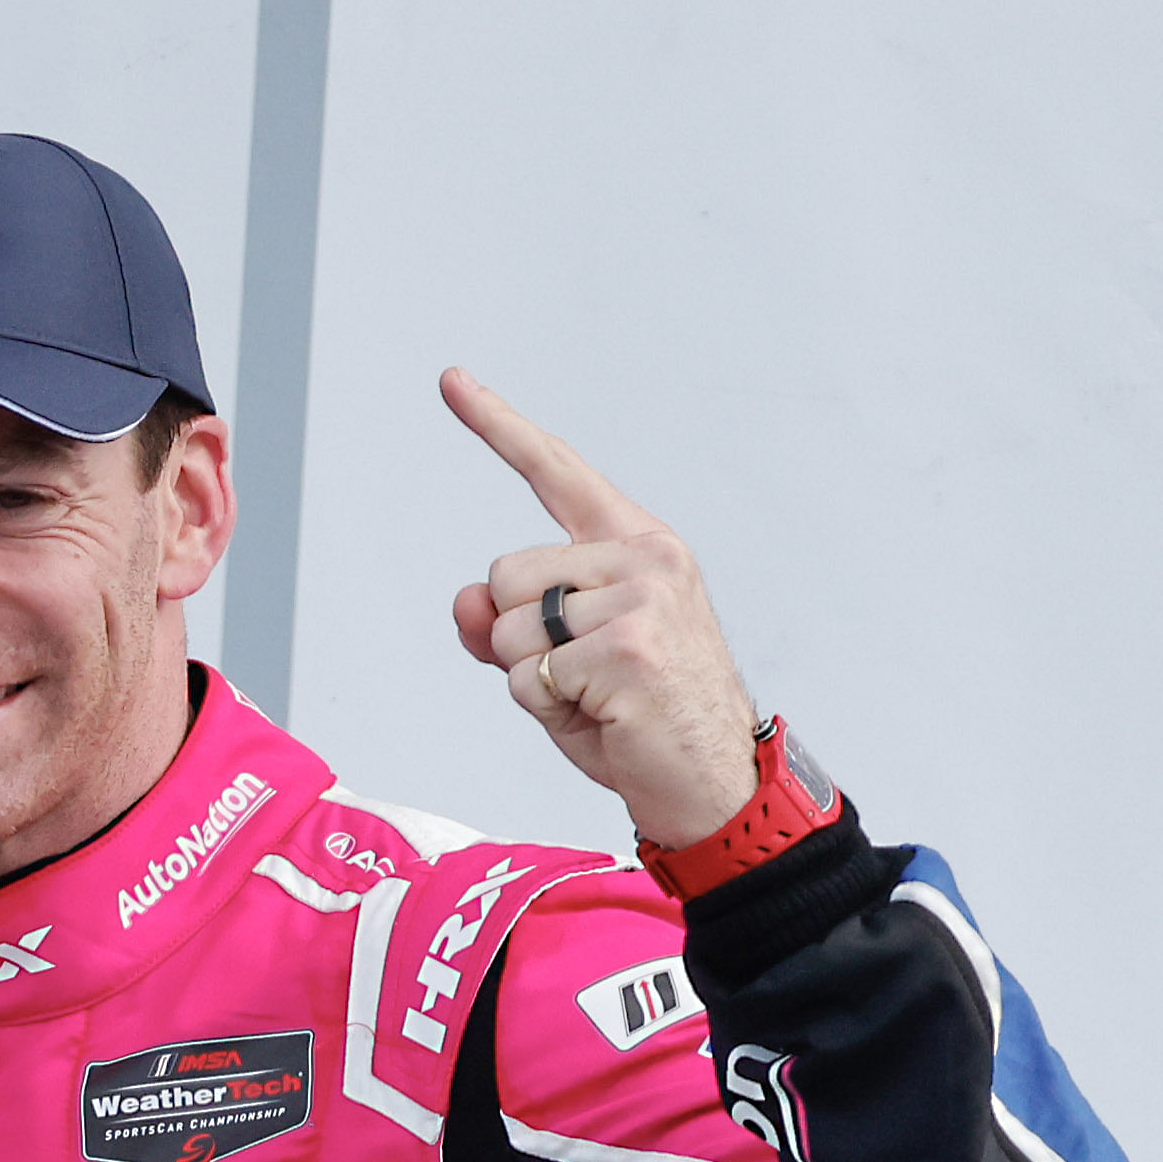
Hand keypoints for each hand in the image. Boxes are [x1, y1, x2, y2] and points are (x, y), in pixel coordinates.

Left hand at [438, 370, 768, 848]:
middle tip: (579, 676)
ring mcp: (640, 600)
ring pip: (508, 629)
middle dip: (515, 637)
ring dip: (530, 679)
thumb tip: (464, 597)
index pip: (556, 472)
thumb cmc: (636, 718)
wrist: (712, 782)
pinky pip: (525, 675)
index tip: (449, 379)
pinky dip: (545, 708)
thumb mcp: (561, 661)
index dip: (497, 425)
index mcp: (636, 544)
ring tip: (595, 699)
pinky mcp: (626, 649)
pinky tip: (605, 717)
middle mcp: (644, 558)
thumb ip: (506, 621)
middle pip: (503, 574)